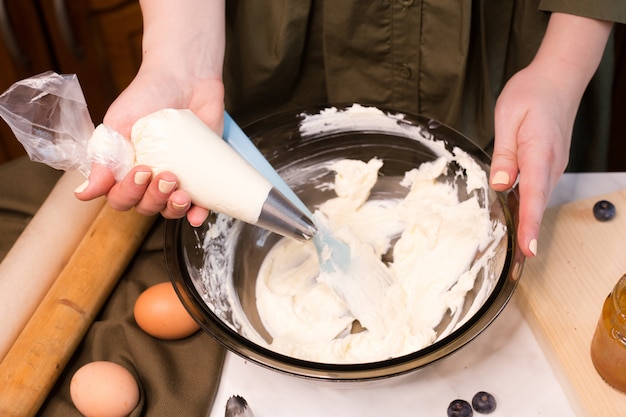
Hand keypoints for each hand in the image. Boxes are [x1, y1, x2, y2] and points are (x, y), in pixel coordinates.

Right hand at [74, 69, 224, 225]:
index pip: (121, 197)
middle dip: (154, 198)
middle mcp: (149, 178)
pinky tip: (198, 213)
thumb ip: (103, 157)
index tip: (141, 170)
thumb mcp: (119, 123)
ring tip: (181, 192)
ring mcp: (175, 178)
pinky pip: (199, 205)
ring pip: (170, 210)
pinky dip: (197, 214)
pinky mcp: (200, 175)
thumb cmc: (148, 94)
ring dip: (174, 209)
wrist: (185, 77)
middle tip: (166, 176)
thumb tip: (84, 192)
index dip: (129, 193)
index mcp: (124, 169)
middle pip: (146, 207)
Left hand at [489, 13, 611, 256]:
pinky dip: (528, 209)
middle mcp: (551, 163)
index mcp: (539, 151)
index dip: (530, 224)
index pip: (533, 194)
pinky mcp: (548, 165)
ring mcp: (553, 165)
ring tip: (514, 253)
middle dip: (528, 236)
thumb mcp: (508, 118)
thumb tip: (500, 184)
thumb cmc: (531, 94)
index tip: (528, 250)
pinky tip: (517, 221)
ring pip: (538, 200)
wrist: (558, 79)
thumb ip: (504, 153)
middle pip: (537, 205)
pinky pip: (537, 191)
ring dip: (528, 226)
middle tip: (514, 266)